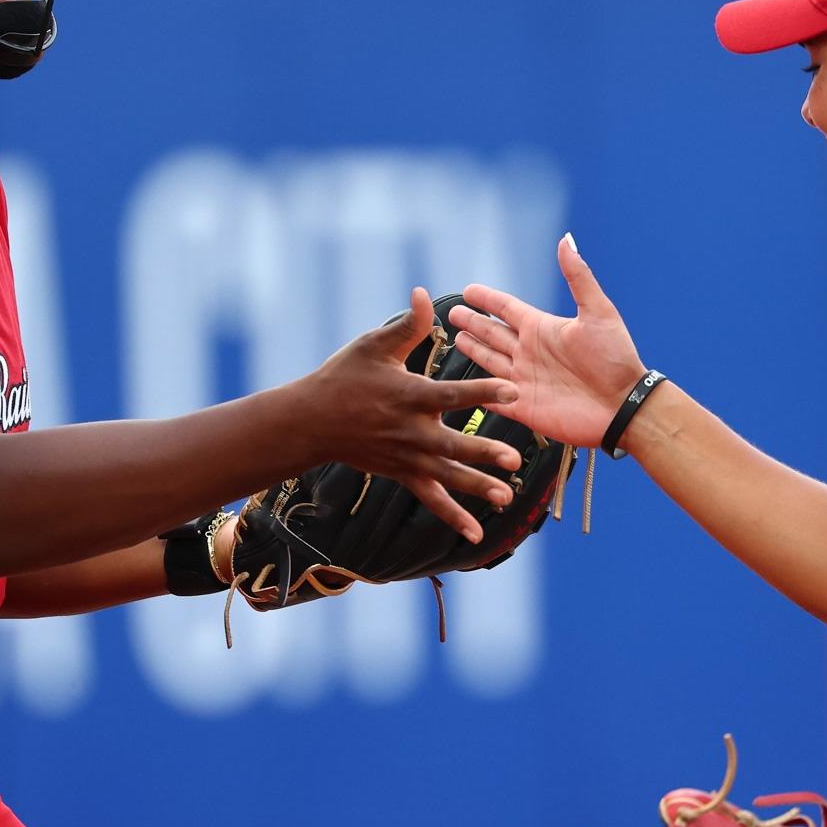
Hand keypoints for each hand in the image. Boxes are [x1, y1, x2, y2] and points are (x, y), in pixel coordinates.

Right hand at [302, 287, 523, 541]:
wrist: (311, 422)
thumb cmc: (343, 377)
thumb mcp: (372, 345)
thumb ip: (407, 325)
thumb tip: (426, 294)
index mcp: (408, 396)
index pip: (452, 395)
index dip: (483, 393)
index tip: (512, 391)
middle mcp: (410, 431)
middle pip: (452, 445)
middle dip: (483, 453)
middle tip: (514, 459)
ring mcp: (407, 457)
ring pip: (446, 477)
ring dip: (476, 487)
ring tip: (506, 498)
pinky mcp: (403, 474)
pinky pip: (431, 499)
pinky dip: (453, 516)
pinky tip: (477, 533)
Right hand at [447, 234, 645, 449]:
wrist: (624, 405)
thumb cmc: (616, 359)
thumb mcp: (598, 312)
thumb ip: (578, 277)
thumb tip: (566, 242)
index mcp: (543, 329)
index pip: (507, 309)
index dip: (487, 299)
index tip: (469, 290)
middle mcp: (531, 352)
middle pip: (493, 333)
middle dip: (473, 322)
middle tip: (453, 313)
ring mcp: (525, 380)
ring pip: (490, 361)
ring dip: (473, 350)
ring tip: (457, 339)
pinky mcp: (524, 407)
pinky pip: (495, 398)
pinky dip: (479, 392)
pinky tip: (465, 387)